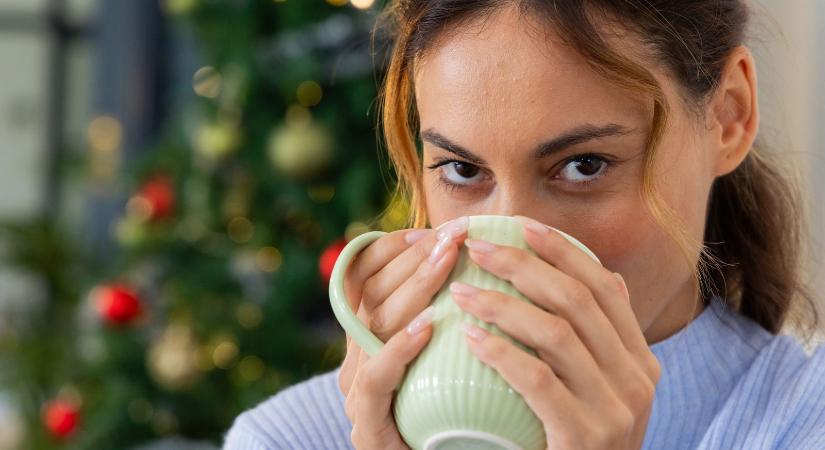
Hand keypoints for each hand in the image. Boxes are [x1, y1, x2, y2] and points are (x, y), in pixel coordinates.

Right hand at [337, 217, 467, 447]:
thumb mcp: (451, 351)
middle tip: (454, 234)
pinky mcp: (367, 426)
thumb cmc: (457, 411)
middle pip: (372, 292)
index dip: (394, 248)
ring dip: (413, 287)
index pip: (366, 277)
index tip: (433, 229)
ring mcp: (358, 390)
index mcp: (372, 334)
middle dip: (413, 257)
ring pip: (374, 324)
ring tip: (447, 260)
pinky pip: (375, 379)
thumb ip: (455, 313)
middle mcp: (358, 356)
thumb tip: (492, 261)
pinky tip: (426, 327)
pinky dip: (398, 349)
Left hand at [450, 215, 660, 449]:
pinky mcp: (586, 438)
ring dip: (504, 303)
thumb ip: (590, 342)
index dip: (563, 251)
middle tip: (477, 247)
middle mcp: (638, 379)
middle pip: (579, 300)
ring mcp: (616, 411)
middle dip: (525, 265)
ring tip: (460, 291)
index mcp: (640, 360)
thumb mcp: (594, 390)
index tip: (522, 225)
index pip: (605, 287)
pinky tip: (469, 338)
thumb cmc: (573, 442)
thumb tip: (583, 274)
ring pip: (559, 333)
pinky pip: (538, 381)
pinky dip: (502, 353)